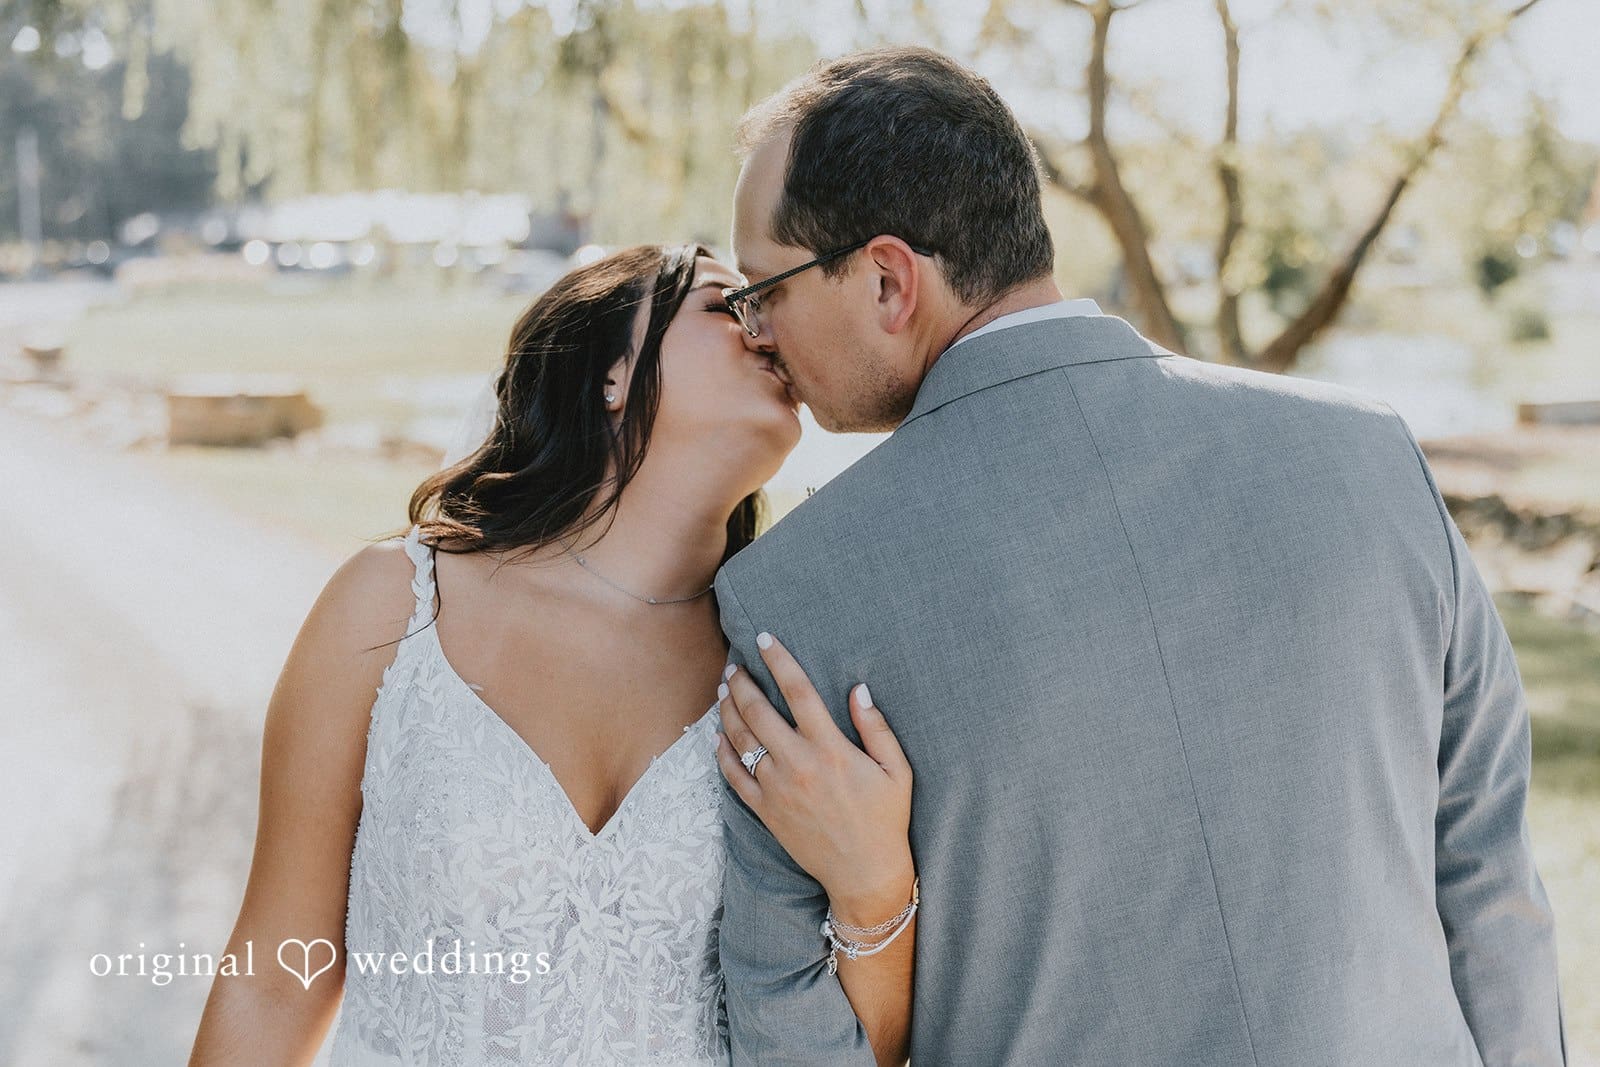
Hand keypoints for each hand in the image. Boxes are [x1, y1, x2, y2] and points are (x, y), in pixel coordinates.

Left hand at [714, 631, 914, 914]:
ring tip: (724, 691)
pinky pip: (733, 777)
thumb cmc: (885, 819)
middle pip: (757, 711)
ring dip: (727, 711)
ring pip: (740, 740)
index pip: (797, 691)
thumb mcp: (896, 770)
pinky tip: (718, 736)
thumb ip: (876, 727)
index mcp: (830, 749)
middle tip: (734, 665)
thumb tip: (858, 689)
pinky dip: (722, 753)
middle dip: (741, 682)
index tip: (764, 638)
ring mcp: (776, 789)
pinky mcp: (764, 811)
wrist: (864, 874)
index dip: (778, 660)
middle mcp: (797, 764)